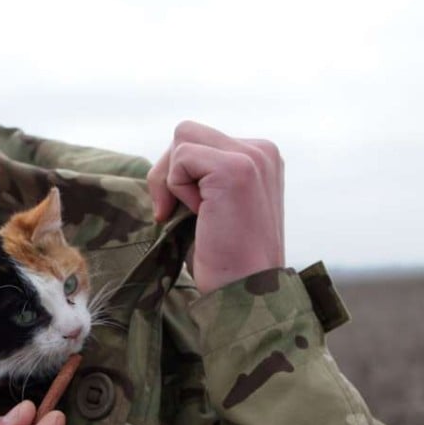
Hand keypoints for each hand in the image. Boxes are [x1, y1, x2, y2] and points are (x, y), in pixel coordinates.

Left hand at [147, 121, 284, 292]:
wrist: (245, 292)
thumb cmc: (223, 258)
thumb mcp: (212, 206)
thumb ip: (199, 176)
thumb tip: (162, 164)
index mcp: (260, 158)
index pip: (199, 140)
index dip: (178, 175)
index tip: (188, 212)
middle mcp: (262, 151)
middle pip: (187, 132)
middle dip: (168, 172)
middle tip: (172, 214)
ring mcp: (252, 156)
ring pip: (182, 138)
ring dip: (172, 180)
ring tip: (194, 215)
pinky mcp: (236, 169)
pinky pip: (182, 157)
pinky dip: (176, 188)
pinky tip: (200, 215)